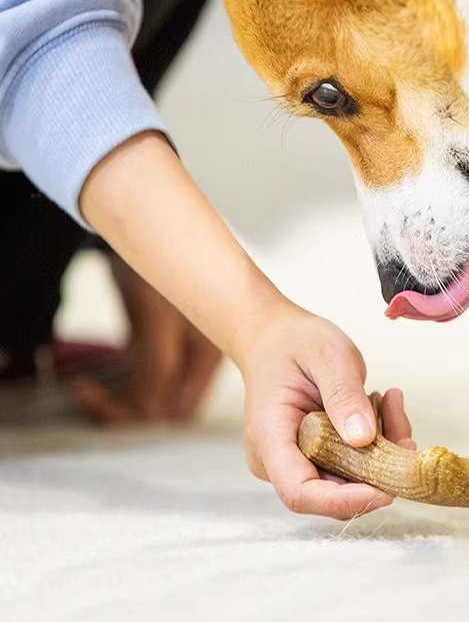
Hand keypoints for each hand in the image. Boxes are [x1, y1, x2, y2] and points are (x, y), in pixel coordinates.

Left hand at [73, 253, 220, 422]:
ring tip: (85, 392)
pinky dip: (115, 387)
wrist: (137, 225)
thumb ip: (158, 366)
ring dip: (117, 401)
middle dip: (128, 411)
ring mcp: (175, 352)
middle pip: (165, 406)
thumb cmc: (153, 264)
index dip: (145, 414)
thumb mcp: (158, 316)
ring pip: (148, 397)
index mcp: (210, 353)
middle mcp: (197, 358)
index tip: (103, 403)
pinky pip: (137, 381)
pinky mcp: (153, 345)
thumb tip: (151, 412)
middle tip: (89, 400)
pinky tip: (89, 383)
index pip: (182, 408)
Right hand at [239, 300, 413, 518]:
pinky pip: (353, 465)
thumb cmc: (295, 343)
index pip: (299, 492)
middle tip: (402, 426)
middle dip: (376, 470)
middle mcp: (278, 460)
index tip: (385, 491)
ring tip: (390, 401)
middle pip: (331, 491)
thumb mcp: (326, 356)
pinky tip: (382, 404)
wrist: (277, 338)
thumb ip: (344, 395)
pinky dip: (376, 442)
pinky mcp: (316, 458)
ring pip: (349, 480)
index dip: (342, 501)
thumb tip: (364, 438)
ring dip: (382, 451)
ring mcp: (297, 462)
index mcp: (270, 436)